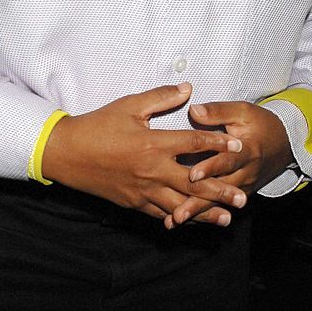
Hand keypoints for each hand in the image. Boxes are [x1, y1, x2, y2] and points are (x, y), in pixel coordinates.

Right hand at [41, 83, 246, 224]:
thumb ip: (161, 97)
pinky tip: (190, 222)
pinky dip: (178, 218)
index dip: (218, 145)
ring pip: (181, 205)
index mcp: (153, 144)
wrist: (67, 153)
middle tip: (244, 197)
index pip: (194, 145)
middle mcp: (152, 171)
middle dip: (221, 191)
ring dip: (205, 213)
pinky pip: (160, 213)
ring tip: (227, 218)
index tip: (238, 147)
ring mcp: (143, 190)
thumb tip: (188, 88)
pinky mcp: (133, 203)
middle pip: (195, 184)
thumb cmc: (98, 125)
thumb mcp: (129, 106)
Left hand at [164, 101, 292, 228]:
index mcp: (247, 151)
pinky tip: (180, 218)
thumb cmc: (260, 124)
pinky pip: (219, 205)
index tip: (192, 175)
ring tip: (175, 219)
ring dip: (197, 212)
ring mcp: (243, 187)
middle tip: (178, 213)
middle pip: (220, 190)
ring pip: (218, 202)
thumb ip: (218, 111)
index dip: (211, 168)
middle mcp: (246, 173)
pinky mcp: (239, 194)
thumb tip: (194, 110)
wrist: (285, 144)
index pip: (228, 161)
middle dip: (199, 202)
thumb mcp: (243, 111)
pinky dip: (201, 213)